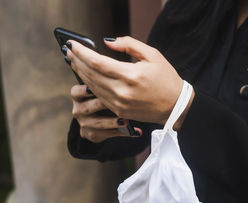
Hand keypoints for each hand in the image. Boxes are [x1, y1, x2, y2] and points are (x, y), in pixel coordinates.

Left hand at [65, 36, 193, 129]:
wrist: (176, 106)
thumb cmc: (167, 79)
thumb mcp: (153, 55)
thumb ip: (129, 45)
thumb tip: (108, 42)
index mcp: (131, 76)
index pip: (97, 62)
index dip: (82, 52)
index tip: (72, 44)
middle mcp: (122, 92)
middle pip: (91, 74)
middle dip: (77, 61)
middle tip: (68, 50)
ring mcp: (120, 104)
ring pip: (92, 86)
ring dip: (81, 73)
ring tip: (74, 61)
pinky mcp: (120, 112)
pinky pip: (99, 96)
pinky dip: (90, 85)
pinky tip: (86, 77)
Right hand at [70, 84, 142, 142]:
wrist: (104, 119)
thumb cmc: (108, 96)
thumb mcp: (105, 86)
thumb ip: (108, 79)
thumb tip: (123, 65)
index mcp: (78, 95)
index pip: (76, 92)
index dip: (84, 91)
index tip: (94, 89)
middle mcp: (79, 109)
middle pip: (86, 108)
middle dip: (101, 105)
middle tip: (117, 102)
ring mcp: (85, 123)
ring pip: (96, 124)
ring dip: (112, 122)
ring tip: (126, 121)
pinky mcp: (93, 135)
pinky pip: (107, 135)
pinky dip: (122, 133)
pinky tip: (136, 131)